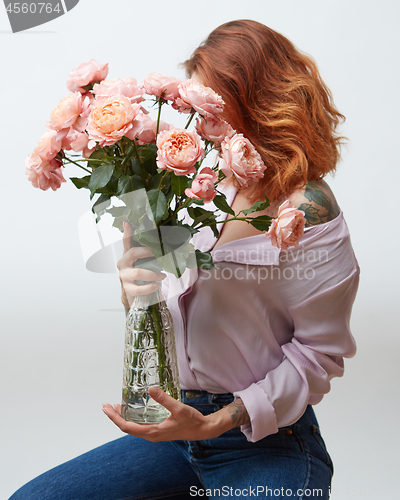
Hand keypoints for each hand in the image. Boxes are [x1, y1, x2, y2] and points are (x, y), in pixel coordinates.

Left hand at [102, 387, 244, 441]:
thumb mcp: (178, 408)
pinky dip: (131, 418)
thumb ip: (164, 399)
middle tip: (105, 406)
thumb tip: (150, 389)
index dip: (115, 418)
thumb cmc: (191, 421)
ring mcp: (154, 433)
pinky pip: (139, 425)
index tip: (107, 409)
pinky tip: (131, 410)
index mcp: (153, 432)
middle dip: (115, 417)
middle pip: (127, 427)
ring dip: (122, 417)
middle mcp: (151, 434)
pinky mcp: (157, 429)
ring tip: (114, 407)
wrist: (202, 429)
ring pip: (132, 427)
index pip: (127, 427)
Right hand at [117, 222, 165, 312]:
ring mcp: (124, 276)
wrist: (133, 294)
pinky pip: (139, 289)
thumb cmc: (141, 275)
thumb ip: (151, 253)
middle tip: (161, 253)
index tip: (127, 222)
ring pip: (138, 273)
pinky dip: (150, 287)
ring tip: (163, 276)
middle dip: (148, 252)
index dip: (127, 232)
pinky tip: (156, 285)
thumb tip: (172, 244)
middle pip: (133, 253)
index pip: (126, 242)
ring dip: (154, 274)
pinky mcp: (127, 289)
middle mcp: (123, 264)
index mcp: (127, 255)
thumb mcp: (144, 262)